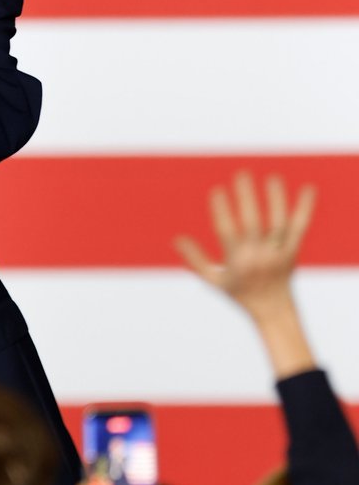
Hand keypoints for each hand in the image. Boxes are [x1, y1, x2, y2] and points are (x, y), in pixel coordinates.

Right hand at [174, 171, 317, 377]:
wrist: (274, 310)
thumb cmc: (240, 294)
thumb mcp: (213, 281)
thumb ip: (195, 259)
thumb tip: (176, 239)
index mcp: (237, 262)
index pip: (227, 232)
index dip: (221, 211)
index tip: (216, 190)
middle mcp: (258, 256)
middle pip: (253, 223)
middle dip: (246, 198)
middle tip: (241, 174)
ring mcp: (278, 253)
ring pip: (278, 223)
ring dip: (275, 199)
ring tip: (271, 177)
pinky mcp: (293, 251)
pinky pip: (299, 227)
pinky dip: (304, 208)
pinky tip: (307, 188)